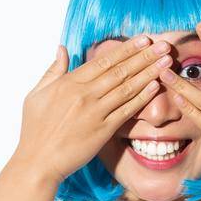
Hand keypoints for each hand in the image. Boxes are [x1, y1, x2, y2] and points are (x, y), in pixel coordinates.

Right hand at [11, 36, 174, 184]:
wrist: (38, 161)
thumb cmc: (35, 129)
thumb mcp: (37, 94)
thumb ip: (53, 70)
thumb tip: (62, 48)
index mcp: (69, 83)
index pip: (103, 60)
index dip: (126, 49)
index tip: (143, 40)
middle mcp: (84, 94)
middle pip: (120, 70)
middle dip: (144, 55)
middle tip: (163, 44)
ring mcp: (95, 112)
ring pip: (127, 87)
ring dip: (149, 72)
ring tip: (166, 61)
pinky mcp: (102, 131)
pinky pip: (126, 110)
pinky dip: (142, 97)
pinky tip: (156, 86)